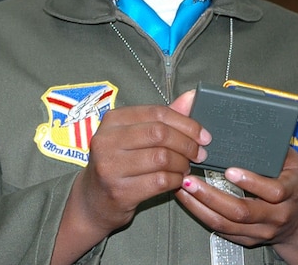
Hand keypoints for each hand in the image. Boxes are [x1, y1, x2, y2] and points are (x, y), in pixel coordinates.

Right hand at [68, 90, 210, 233]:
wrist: (93, 200)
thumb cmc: (119, 162)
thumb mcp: (135, 135)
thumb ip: (163, 117)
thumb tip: (193, 96)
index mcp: (112, 120)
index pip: (157, 113)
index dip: (186, 123)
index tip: (203, 136)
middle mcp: (107, 140)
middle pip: (160, 134)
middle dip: (187, 144)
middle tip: (199, 153)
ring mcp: (110, 167)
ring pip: (162, 158)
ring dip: (182, 163)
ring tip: (186, 167)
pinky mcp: (119, 191)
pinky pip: (160, 181)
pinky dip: (176, 180)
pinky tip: (177, 180)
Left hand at [175, 149, 297, 263]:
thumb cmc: (294, 183)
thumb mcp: (292, 162)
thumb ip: (274, 148)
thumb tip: (250, 123)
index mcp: (292, 192)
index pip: (274, 191)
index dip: (251, 181)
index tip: (229, 170)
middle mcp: (277, 215)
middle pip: (242, 211)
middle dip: (212, 196)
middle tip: (190, 180)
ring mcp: (262, 230)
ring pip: (227, 224)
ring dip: (201, 206)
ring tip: (183, 188)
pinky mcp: (248, 239)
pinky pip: (222, 231)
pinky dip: (203, 215)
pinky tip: (189, 201)